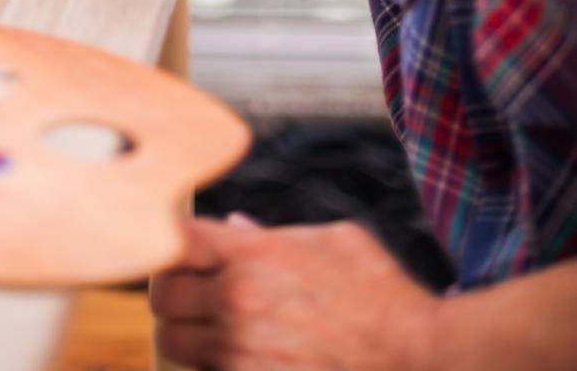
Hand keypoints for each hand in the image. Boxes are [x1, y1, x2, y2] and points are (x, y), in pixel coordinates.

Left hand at [150, 215, 438, 370]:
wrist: (419, 357)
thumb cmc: (382, 297)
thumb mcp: (335, 242)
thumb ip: (276, 234)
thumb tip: (236, 226)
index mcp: (253, 253)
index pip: (175, 239)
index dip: (171, 246)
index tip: (180, 256)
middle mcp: (238, 299)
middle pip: (163, 296)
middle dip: (172, 297)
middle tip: (190, 302)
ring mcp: (242, 350)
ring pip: (175, 343)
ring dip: (187, 339)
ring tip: (213, 336)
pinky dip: (213, 368)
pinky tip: (239, 360)